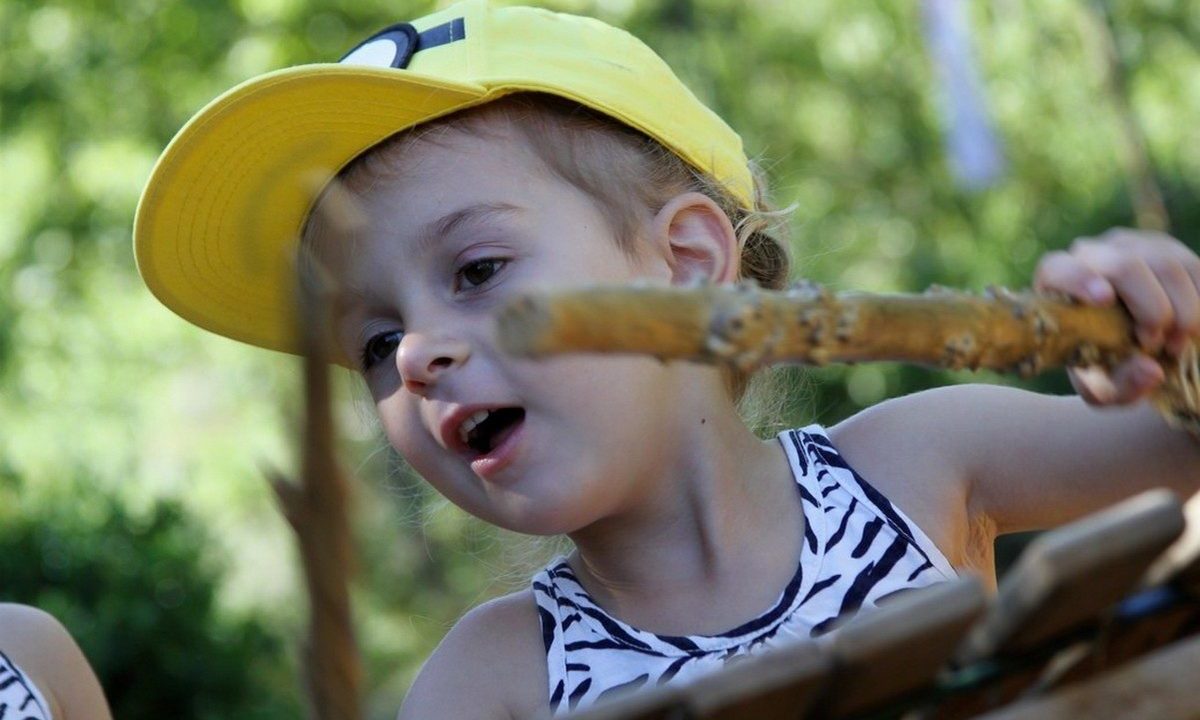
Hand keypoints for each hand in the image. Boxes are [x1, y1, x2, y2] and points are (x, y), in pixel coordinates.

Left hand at [1034, 228, 1199, 404]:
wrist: (1131, 348)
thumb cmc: (1104, 365)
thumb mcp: (1105, 389)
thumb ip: (1121, 386)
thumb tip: (1151, 370)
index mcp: (1058, 283)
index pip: (1059, 268)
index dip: (1078, 279)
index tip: (1103, 299)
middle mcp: (1094, 255)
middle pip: (1125, 266)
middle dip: (1151, 309)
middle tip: (1157, 345)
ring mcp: (1134, 246)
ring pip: (1167, 265)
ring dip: (1183, 310)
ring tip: (1178, 344)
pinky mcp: (1170, 249)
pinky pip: (1195, 267)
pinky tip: (1194, 329)